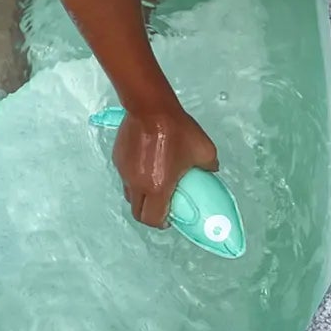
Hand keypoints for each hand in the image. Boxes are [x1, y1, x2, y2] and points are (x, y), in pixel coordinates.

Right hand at [113, 108, 217, 227]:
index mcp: (157, 187)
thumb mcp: (204, 150)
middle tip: (162, 206)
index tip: (169, 218)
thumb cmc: (177, 129)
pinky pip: (126, 177)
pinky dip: (135, 178)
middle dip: (149, 214)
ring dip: (142, 196)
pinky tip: (147, 165)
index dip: (161, 223)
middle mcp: (137, 183)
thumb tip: (211, 172)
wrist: (151, 107)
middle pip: (137, 212)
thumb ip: (209, 167)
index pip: (152, 219)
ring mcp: (125, 172)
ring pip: (130, 194)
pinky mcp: (118, 159)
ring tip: (154, 184)